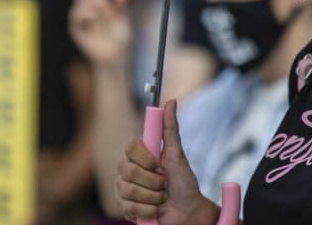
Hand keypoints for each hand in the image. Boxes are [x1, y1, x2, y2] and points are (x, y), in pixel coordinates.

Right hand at [70, 0, 131, 65]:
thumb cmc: (120, 35)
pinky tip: (93, 11)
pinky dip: (83, 13)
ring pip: (78, 3)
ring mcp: (81, 18)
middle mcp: (87, 7)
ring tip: (100, 1)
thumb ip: (121, 4)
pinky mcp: (77, 30)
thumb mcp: (123, 17)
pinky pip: (75, 19)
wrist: (116, 55)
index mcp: (98, 1)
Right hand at [116, 100, 218, 224]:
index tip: (160, 164)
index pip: (130, 147)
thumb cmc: (183, 182)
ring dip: (153, 197)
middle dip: (153, 181)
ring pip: (128, 190)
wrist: (188, 211)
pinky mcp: (125, 209)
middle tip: (165, 184)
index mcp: (139, 155)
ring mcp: (123, 190)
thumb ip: (170, 128)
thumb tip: (171, 101)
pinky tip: (156, 210)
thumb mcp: (177, 154)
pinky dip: (149, 210)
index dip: (145, 158)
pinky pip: (130, 207)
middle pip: (127, 170)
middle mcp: (127, 170)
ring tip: (162, 197)